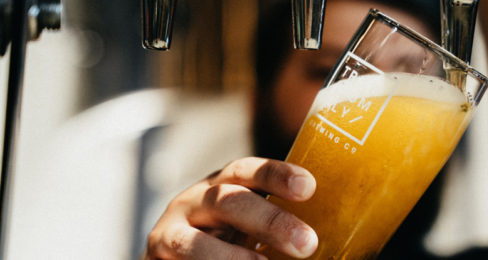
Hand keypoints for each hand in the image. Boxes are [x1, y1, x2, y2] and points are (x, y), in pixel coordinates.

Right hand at [143, 157, 317, 258]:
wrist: (177, 259)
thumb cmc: (225, 240)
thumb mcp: (248, 224)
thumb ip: (277, 225)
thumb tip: (319, 240)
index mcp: (223, 185)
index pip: (248, 171)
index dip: (276, 175)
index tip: (308, 186)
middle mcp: (195, 201)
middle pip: (230, 201)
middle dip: (270, 220)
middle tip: (306, 243)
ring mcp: (170, 231)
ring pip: (194, 242)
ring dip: (232, 257)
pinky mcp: (155, 257)